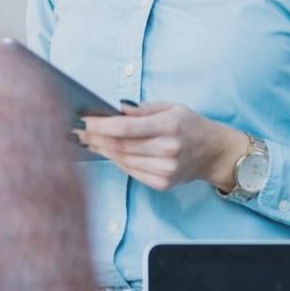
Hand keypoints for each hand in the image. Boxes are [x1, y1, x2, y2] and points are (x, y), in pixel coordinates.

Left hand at [75, 102, 244, 191]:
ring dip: (101, 150)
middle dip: (94, 137)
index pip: (126, 128)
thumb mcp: (172, 108)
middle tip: (76, 130)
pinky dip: (115, 161)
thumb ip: (142, 109)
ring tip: (86, 140)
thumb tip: (115, 109)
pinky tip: (105, 152)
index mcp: (169, 126)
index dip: (100, 125)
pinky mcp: (162, 182)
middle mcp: (167, 149)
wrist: (214, 153)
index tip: (82, 120)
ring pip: (122, 160)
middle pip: (119, 145)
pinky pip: (130, 171)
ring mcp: (165, 169)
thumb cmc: (191, 126)